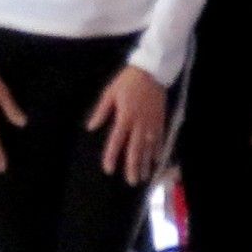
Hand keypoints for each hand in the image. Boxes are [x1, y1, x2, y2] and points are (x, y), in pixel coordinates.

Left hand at [92, 65, 169, 185]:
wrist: (152, 70)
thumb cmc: (128, 81)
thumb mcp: (110, 93)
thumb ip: (101, 111)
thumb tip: (91, 127)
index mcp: (124, 116)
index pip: (116, 141)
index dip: (111, 156)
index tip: (108, 169)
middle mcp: (139, 123)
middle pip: (135, 149)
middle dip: (132, 167)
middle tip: (130, 181)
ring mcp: (151, 123)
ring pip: (149, 148)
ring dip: (145, 163)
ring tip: (142, 177)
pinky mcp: (161, 120)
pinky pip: (160, 139)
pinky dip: (158, 151)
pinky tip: (156, 161)